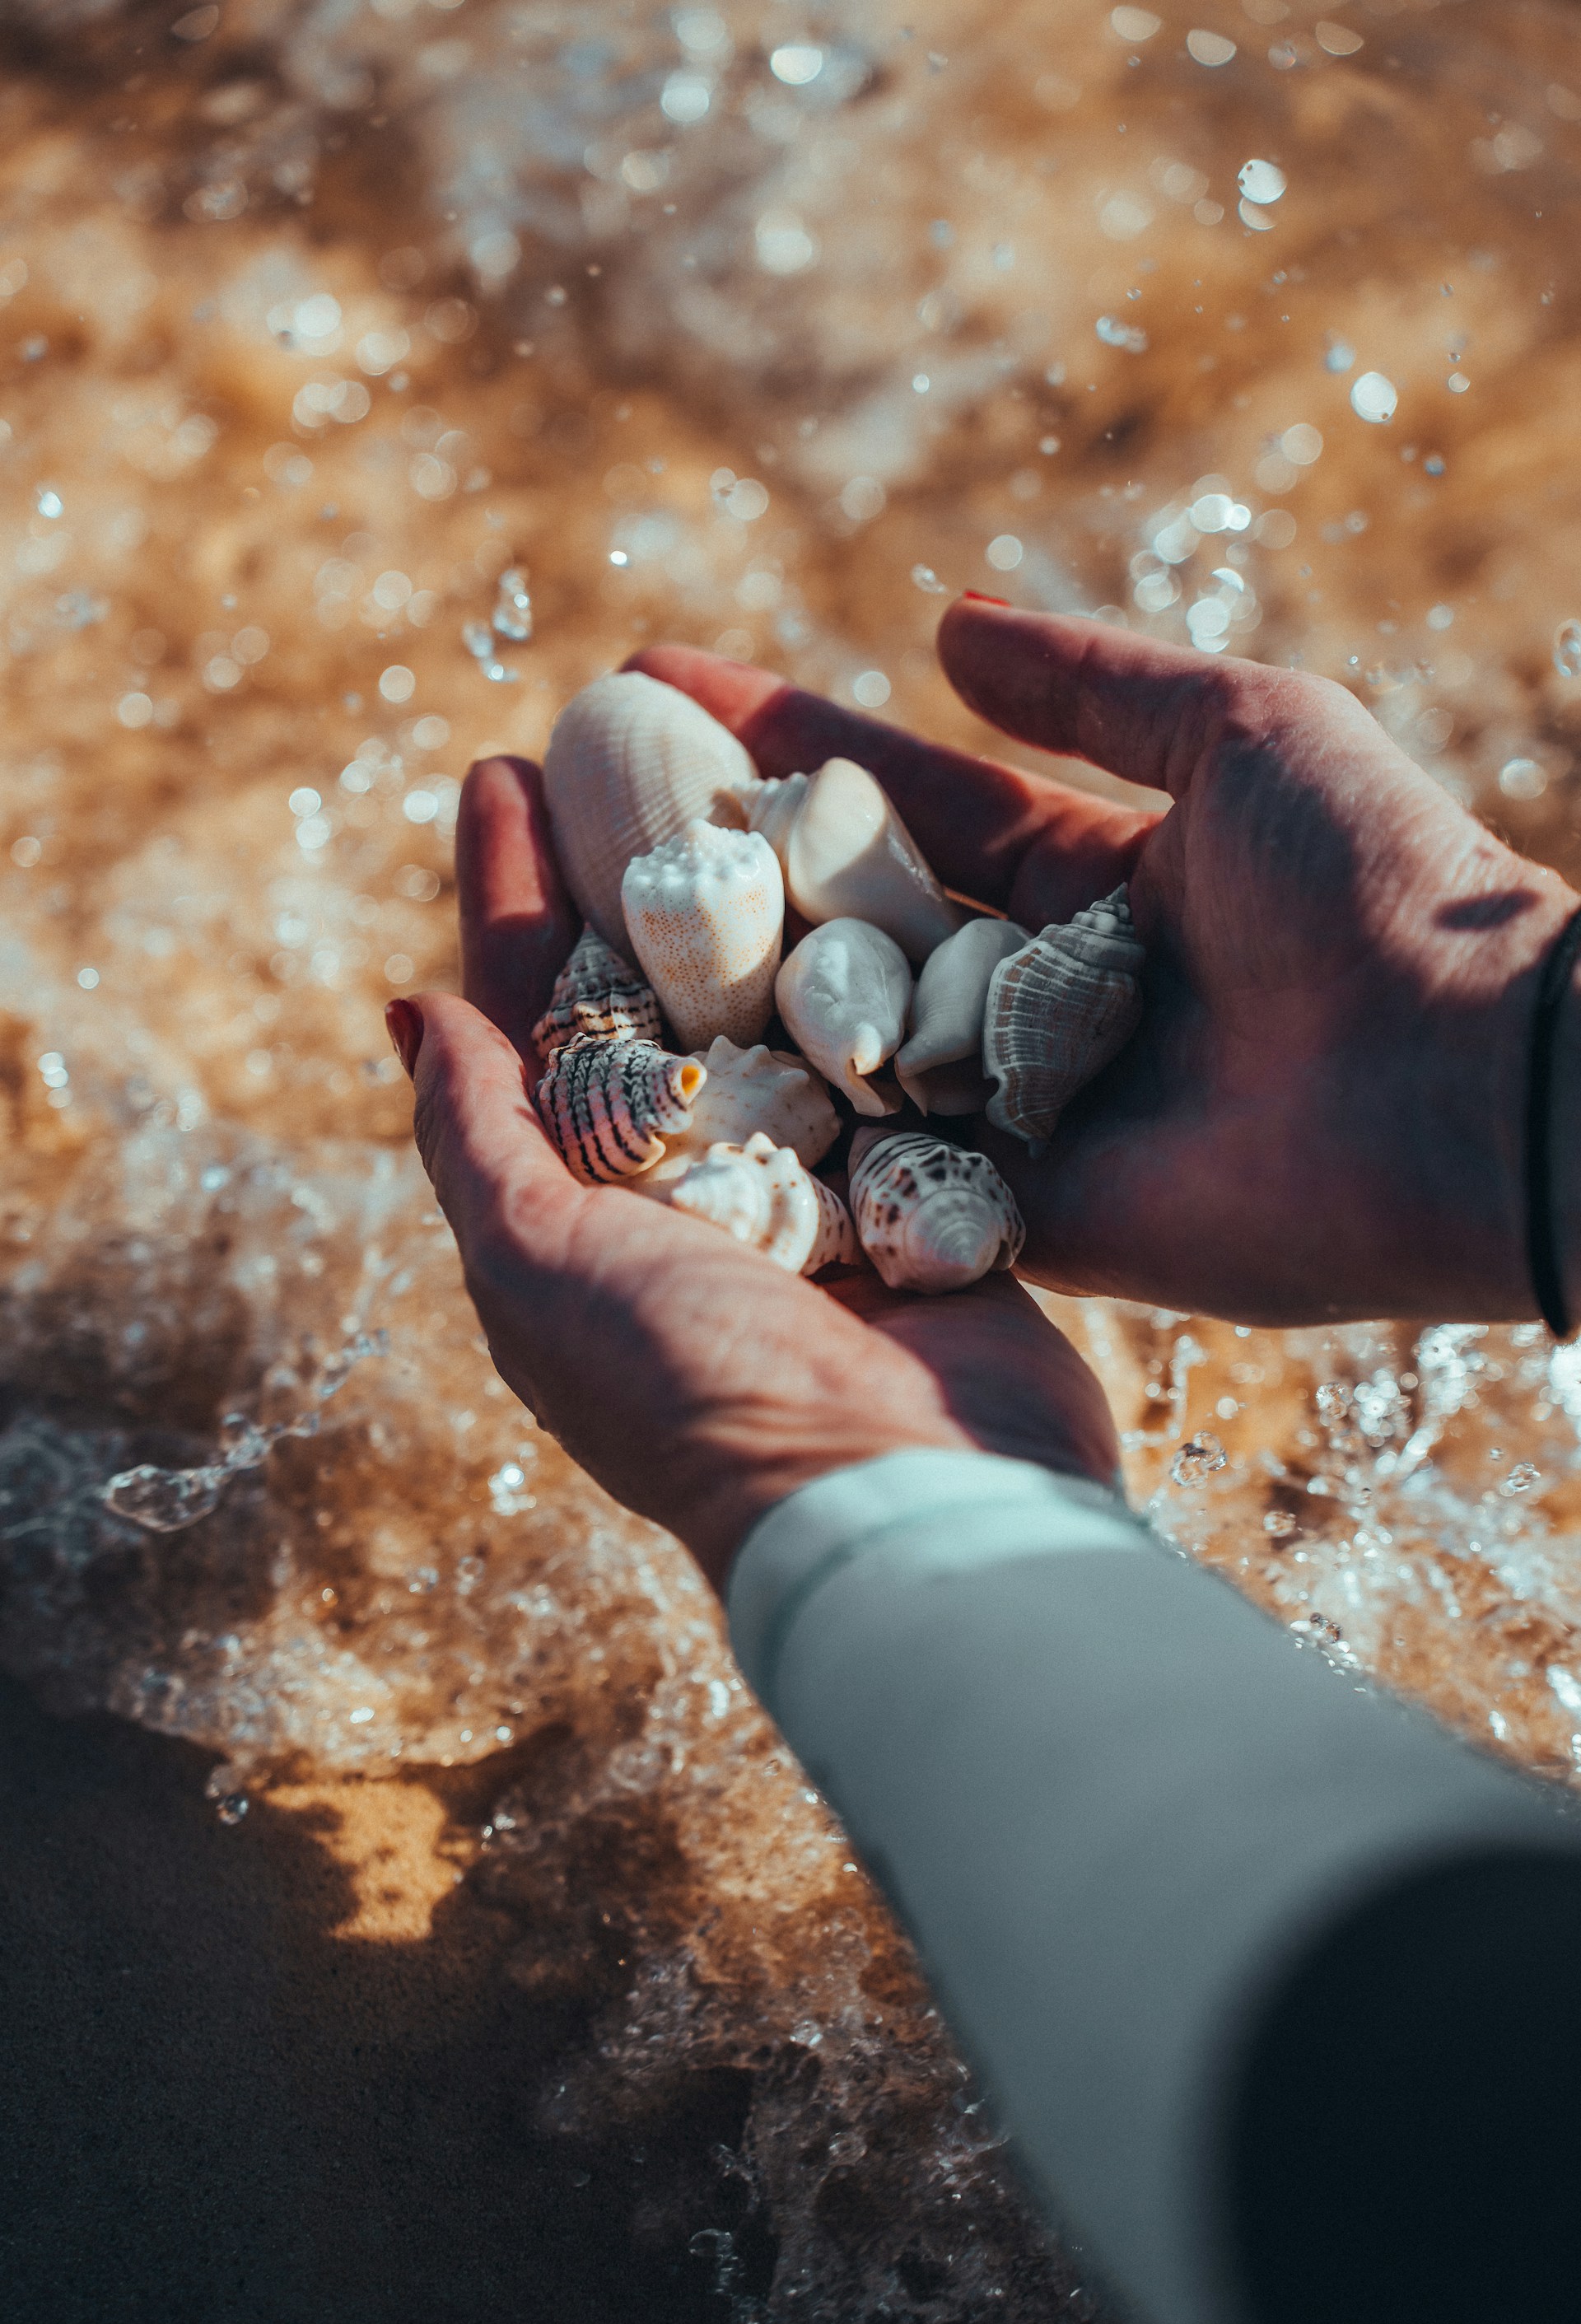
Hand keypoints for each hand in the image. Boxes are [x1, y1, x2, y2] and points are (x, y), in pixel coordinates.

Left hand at [389, 756, 1118, 1588]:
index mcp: (590, 1199)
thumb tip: (412, 1010)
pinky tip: (885, 851)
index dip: (510, 891)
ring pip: (782, 993)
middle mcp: (703, 1180)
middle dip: (635, 854)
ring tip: (752, 751)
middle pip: (659, 979)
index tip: (501, 772)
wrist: (903, 1499)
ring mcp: (824, 1176)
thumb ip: (478, 1140)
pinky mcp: (936, 1180)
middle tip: (627, 722)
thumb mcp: (543, 1267)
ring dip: (762, 878)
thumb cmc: (698, 1390)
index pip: (534, 1012)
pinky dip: (885, 952)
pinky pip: (901, 1042)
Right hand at [631, 604, 1574, 1324]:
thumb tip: (945, 620)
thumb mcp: (1242, 728)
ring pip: (844, 1046)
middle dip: (720, 865)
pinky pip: (884, 1170)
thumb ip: (1094, 685)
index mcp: (1094, 878)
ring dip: (721, 993)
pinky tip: (645, 1085)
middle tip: (569, 804)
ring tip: (563, 926)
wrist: (1456, 1087)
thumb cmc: (1371, 883)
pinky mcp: (1024, 1215)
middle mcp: (1037, 994)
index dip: (784, 746)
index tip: (653, 691)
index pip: (905, 803)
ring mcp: (1022, 1110)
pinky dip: (783, 1130)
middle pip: (848, 923)